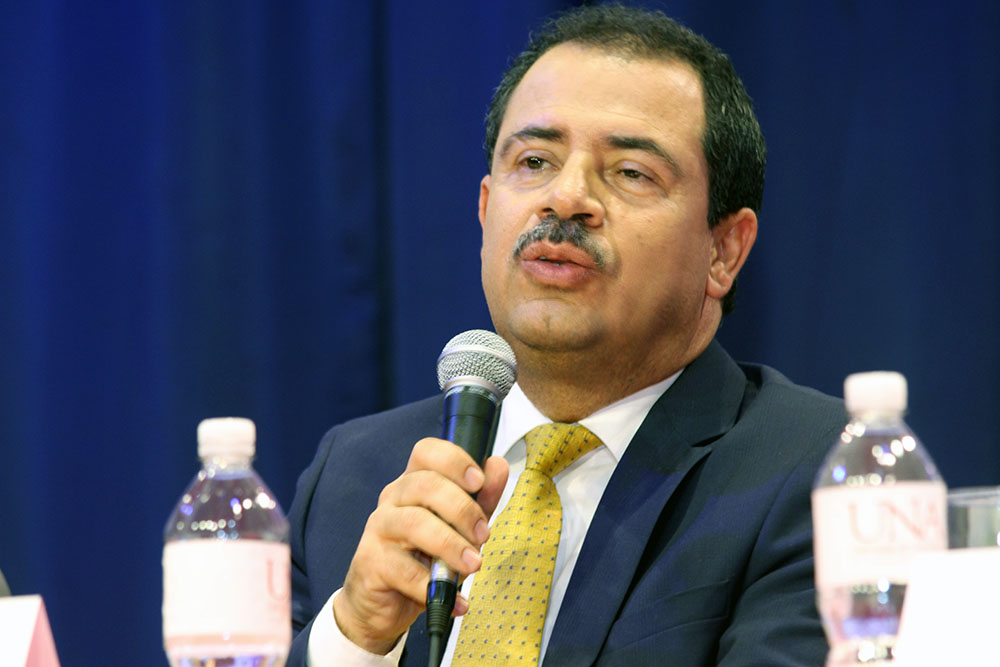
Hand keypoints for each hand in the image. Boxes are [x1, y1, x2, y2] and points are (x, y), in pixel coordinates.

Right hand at [332, 437, 508, 653]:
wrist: (386, 604)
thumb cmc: (424, 558)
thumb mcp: (459, 528)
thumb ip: (480, 499)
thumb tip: (498, 467)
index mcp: (414, 482)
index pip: (426, 452)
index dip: (454, 460)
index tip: (479, 481)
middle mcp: (393, 498)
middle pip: (425, 485)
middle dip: (462, 509)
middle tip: (483, 535)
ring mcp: (379, 528)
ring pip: (414, 523)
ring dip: (451, 545)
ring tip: (473, 565)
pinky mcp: (371, 562)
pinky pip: (403, 569)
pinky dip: (433, 586)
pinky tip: (454, 600)